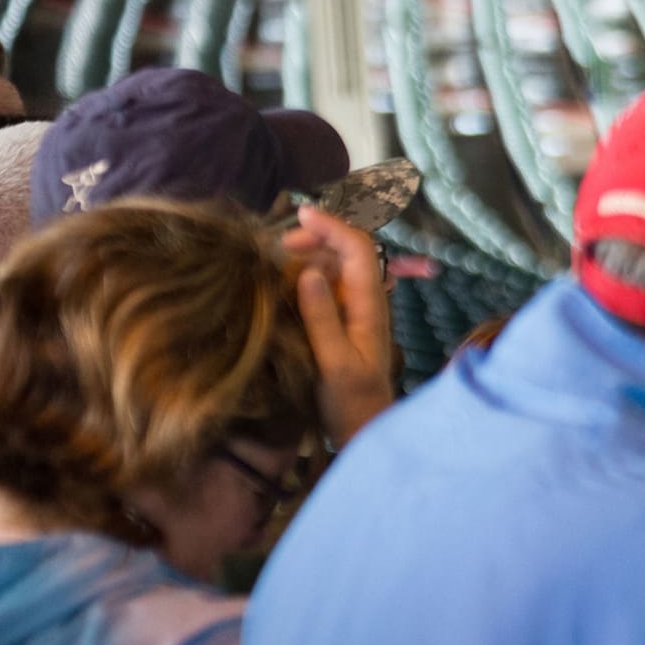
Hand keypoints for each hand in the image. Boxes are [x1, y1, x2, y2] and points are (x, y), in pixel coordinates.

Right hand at [281, 205, 394, 446]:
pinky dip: (306, 276)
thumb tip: (309, 270)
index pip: (358, 248)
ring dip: (308, 255)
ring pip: (335, 265)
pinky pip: (326, 285)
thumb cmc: (351, 401)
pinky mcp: (342, 321)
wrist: (364, 431)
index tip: (301, 214)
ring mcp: (354, 309)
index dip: (333, 225)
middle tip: (277, 249)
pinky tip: (283, 285)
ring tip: (275, 265)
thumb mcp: (333, 362)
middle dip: (315, 239)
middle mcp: (365, 299)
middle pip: (346, 250)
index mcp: (369, 304)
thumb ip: (322, 317)